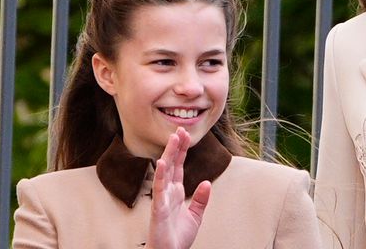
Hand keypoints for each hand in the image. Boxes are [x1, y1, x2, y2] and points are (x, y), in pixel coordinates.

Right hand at [147, 127, 211, 248]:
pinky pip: (159, 190)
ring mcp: (162, 199)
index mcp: (176, 192)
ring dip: (169, 155)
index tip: (185, 134)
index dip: (182, 150)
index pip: (179, 166)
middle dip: (176, 147)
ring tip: (173, 139)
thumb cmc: (178, 237)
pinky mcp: (159, 209)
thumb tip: (206, 183)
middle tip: (180, 129)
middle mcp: (168, 192)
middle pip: (172, 164)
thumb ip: (200, 199)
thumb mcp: (195, 216)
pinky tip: (162, 162)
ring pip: (165, 172)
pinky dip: (161, 176)